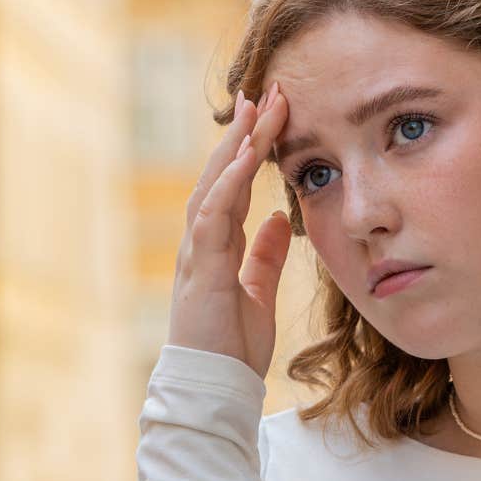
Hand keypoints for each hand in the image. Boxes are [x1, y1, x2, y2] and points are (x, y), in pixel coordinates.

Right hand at [167, 82, 295, 381]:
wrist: (215, 389)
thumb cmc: (233, 349)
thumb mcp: (259, 293)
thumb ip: (266, 256)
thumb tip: (283, 219)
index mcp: (217, 247)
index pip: (234, 185)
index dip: (251, 149)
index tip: (271, 113)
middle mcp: (201, 243)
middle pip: (219, 174)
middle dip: (241, 133)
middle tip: (263, 91)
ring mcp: (196, 254)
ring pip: (212, 186)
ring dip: (234, 146)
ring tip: (254, 109)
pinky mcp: (200, 270)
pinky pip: (212, 217)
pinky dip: (227, 184)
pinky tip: (243, 157)